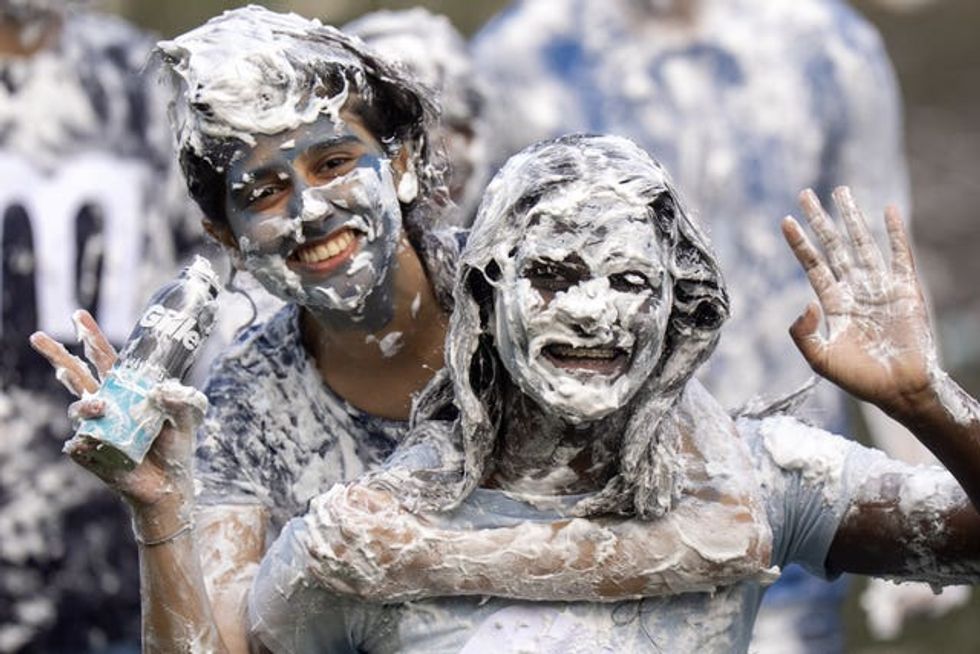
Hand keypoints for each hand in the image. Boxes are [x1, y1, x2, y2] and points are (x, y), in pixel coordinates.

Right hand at [29, 310, 202, 509]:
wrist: (170, 483)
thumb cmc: (176, 444)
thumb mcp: (190, 415)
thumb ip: (183, 400)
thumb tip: (161, 392)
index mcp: (126, 389)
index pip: (105, 358)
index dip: (92, 337)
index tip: (79, 315)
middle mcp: (107, 404)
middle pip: (75, 375)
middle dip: (57, 355)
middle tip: (38, 337)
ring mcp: (97, 428)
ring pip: (77, 409)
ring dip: (85, 405)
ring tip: (100, 407)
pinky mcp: (92, 455)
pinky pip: (78, 446)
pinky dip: (81, 444)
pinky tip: (87, 444)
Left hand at [302, 483, 429, 599]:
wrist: (434, 565)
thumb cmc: (415, 534)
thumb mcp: (395, 510)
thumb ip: (370, 499)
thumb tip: (347, 490)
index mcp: (371, 529)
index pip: (336, 513)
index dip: (328, 503)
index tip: (326, 496)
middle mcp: (363, 553)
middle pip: (325, 535)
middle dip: (316, 520)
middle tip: (313, 512)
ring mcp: (361, 575)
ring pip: (324, 559)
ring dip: (311, 544)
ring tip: (307, 534)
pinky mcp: (362, 592)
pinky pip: (332, 583)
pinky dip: (318, 571)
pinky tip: (311, 562)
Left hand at [782, 187, 935, 416]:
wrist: (899, 389)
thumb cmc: (858, 379)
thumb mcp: (819, 360)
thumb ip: (802, 333)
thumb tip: (806, 303)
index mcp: (833, 303)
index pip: (812, 265)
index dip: (799, 243)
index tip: (785, 220)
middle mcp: (854, 289)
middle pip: (833, 246)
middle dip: (820, 220)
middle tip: (805, 193)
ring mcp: (879, 287)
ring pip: (862, 243)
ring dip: (852, 217)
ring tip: (840, 191)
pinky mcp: (905, 290)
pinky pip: (899, 255)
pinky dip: (894, 233)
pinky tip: (887, 210)